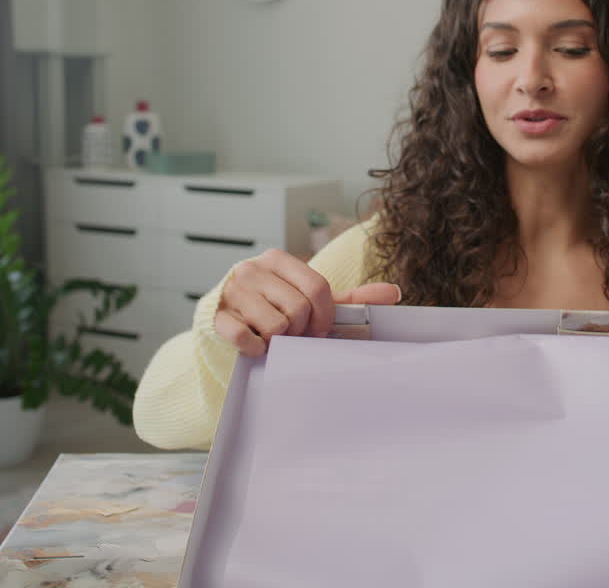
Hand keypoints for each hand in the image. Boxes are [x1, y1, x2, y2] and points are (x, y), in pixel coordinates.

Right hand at [214, 248, 400, 355]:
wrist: (225, 323)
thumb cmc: (273, 310)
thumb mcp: (308, 300)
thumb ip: (349, 299)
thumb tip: (393, 293)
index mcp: (278, 260)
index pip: (317, 287)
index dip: (324, 316)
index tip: (319, 330)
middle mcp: (252, 270)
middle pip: (298, 308)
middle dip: (300, 330)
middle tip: (292, 335)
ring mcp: (231, 292)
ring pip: (275, 324)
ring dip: (278, 341)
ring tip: (272, 338)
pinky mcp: (215, 317)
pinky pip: (245, 337)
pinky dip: (255, 348)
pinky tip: (255, 346)